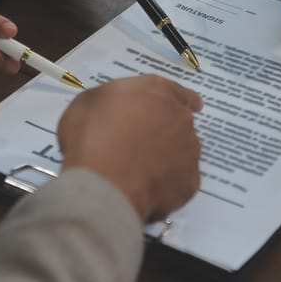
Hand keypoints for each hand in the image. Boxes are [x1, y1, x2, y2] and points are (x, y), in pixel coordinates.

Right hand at [57, 76, 202, 221]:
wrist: (103, 184)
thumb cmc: (90, 137)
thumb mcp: (89, 103)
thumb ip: (113, 102)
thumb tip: (117, 113)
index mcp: (158, 91)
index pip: (179, 92)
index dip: (183, 99)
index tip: (191, 105)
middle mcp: (180, 117)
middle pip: (180, 122)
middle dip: (166, 132)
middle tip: (141, 146)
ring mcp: (189, 151)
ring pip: (183, 152)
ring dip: (169, 158)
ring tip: (140, 172)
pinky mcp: (190, 183)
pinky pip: (180, 182)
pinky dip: (168, 185)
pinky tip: (147, 190)